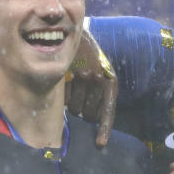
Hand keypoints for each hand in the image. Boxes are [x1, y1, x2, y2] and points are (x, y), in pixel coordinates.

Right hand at [64, 30, 117, 147]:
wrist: (69, 29)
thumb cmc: (81, 54)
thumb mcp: (92, 71)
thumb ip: (92, 92)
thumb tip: (85, 116)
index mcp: (110, 81)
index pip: (108, 111)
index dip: (103, 128)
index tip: (100, 144)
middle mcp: (100, 80)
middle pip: (90, 113)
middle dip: (82, 112)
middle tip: (76, 100)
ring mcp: (84, 76)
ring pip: (76, 107)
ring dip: (71, 104)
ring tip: (70, 85)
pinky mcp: (64, 74)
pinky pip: (65, 97)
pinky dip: (63, 98)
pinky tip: (63, 84)